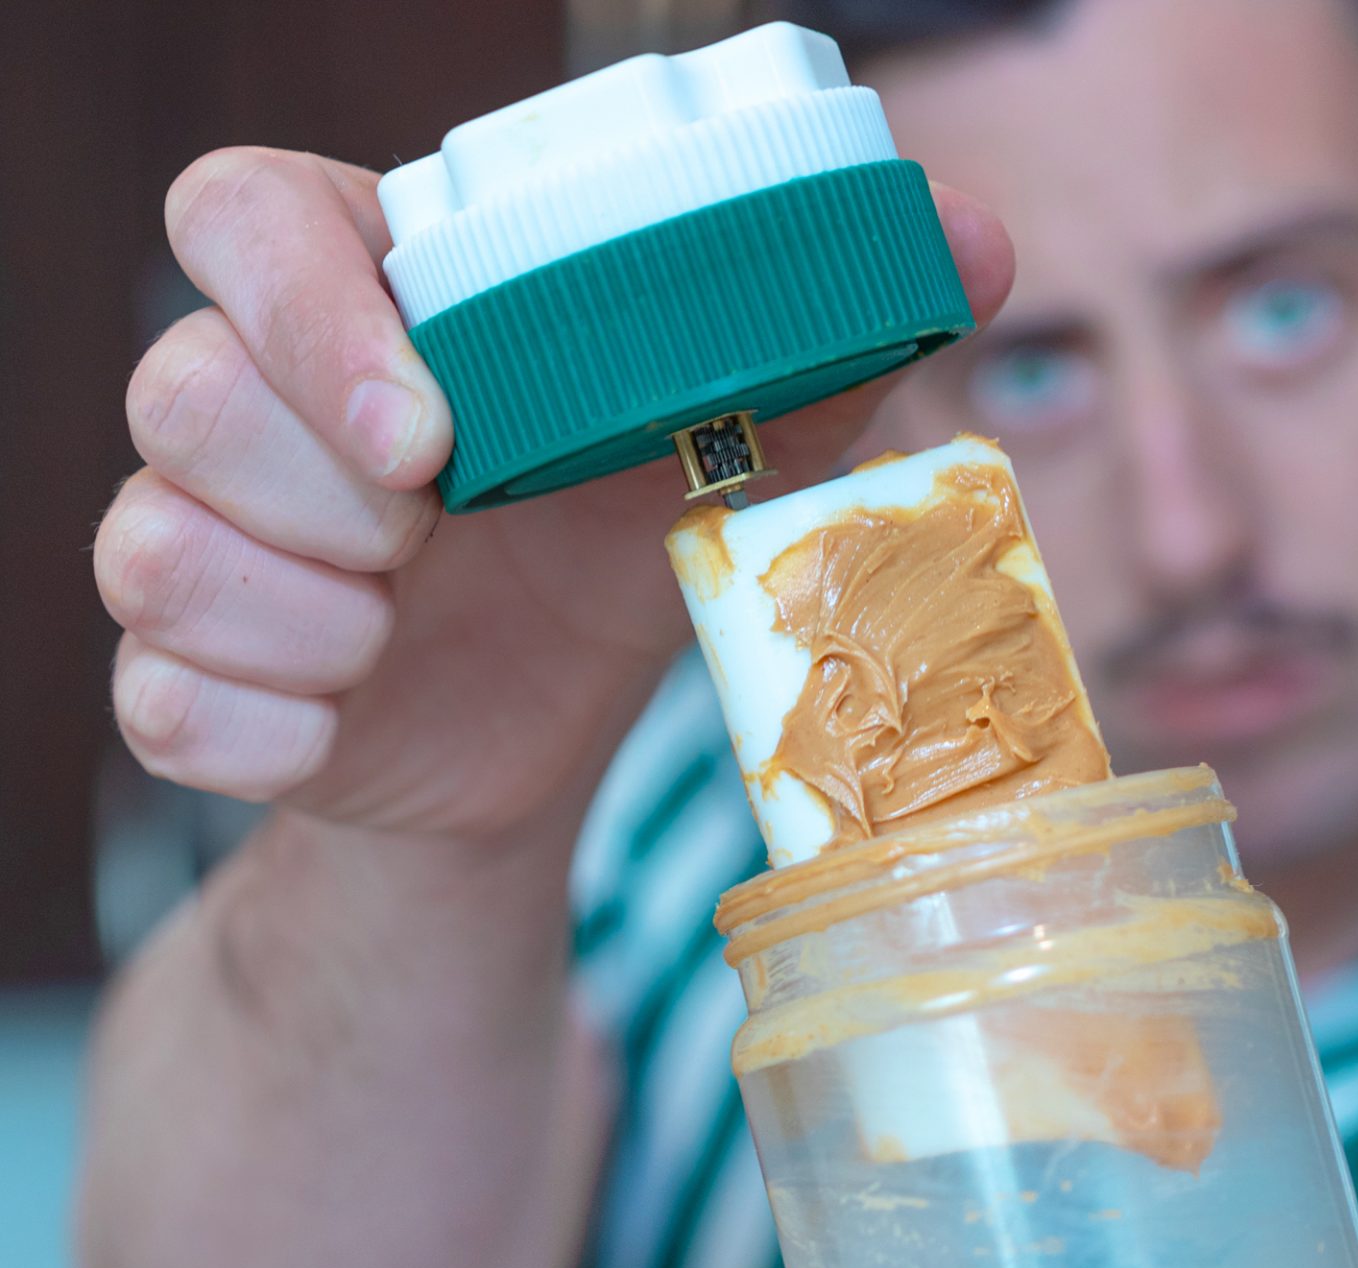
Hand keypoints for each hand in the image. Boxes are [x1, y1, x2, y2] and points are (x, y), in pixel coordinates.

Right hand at [94, 148, 1013, 840]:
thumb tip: (973, 239)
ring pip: (158, 549)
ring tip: (409, 633)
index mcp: (360, 304)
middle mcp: (249, 402)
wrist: (544, 728)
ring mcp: (202, 538)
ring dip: (318, 622)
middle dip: (338, 503)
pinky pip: (163, 700)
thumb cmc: (609, 554)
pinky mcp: (189, 675)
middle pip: (187, 391)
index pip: (240, 219)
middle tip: (447, 542)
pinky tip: (351, 725)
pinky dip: (275, 732)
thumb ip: (815, 343)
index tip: (430, 433)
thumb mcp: (714, 452)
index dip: (309, 314)